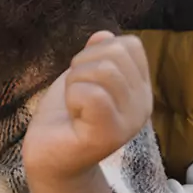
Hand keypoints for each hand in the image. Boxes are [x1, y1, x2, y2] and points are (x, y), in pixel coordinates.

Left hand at [23, 31, 152, 185]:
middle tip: (76, 93)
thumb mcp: (82, 76)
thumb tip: (104, 34)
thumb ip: (97, 55)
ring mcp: (129, 122)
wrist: (49, 157)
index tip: (86, 78)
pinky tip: (73, 116)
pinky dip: (73, 97)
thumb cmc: (67, 116)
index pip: (130, 45)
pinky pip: (93, 94)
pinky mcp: (109, 135)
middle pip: (115, 53)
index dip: (98, 51)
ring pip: (104, 70)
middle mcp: (143, 104)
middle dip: (82, 65)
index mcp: (140, 88)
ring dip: (75, 82)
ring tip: (75, 105)